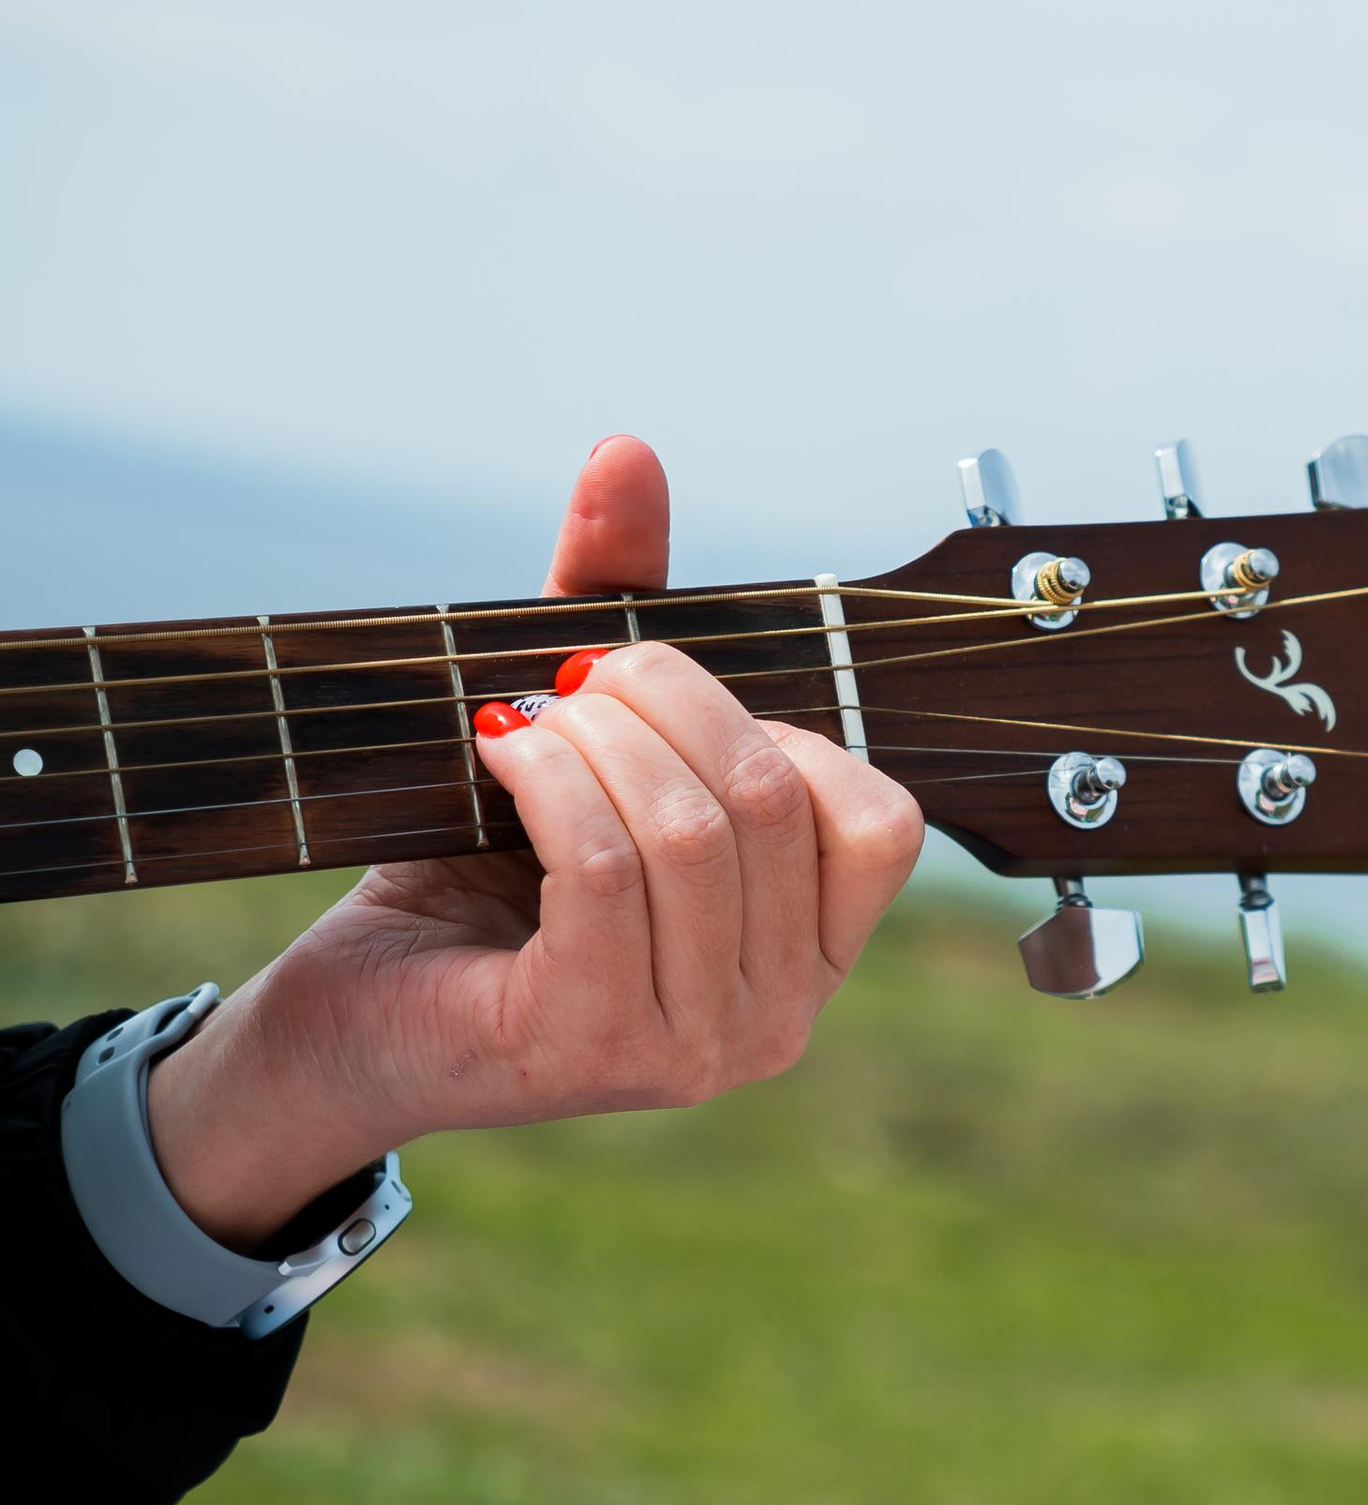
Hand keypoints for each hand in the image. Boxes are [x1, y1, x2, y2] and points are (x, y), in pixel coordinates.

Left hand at [146, 437, 923, 1247]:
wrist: (351, 1025)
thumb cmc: (473, 891)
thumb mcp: (575, 743)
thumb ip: (619, 609)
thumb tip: (627, 454)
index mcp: (805, 962)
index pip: (878, 821)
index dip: (771, 724)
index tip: (652, 700)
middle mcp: (774, 1023)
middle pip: (770, 799)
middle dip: (661, 699)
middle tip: (567, 679)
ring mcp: (694, 1049)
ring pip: (692, 832)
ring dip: (592, 740)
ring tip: (522, 726)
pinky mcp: (596, 1045)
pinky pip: (606, 870)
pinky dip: (549, 782)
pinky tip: (500, 756)